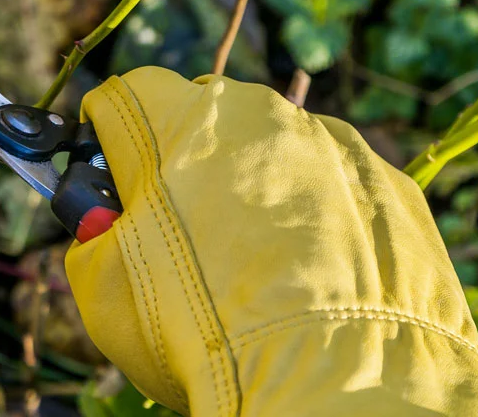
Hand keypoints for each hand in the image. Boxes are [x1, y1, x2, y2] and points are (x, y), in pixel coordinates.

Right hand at [67, 67, 477, 414]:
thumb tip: (100, 223)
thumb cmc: (197, 328)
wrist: (333, 380)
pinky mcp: (385, 181)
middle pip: (202, 115)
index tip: (109, 173)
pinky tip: (309, 273)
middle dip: (183, 160)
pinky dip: (316, 216)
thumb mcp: (103, 287)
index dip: (108, 135)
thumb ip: (92, 234)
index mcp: (173, 119)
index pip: (124, 96)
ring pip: (272, 147)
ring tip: (254, 262)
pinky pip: (333, 185)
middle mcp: (254, 110)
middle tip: (178, 228)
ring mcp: (328, 141)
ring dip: (253, 186)